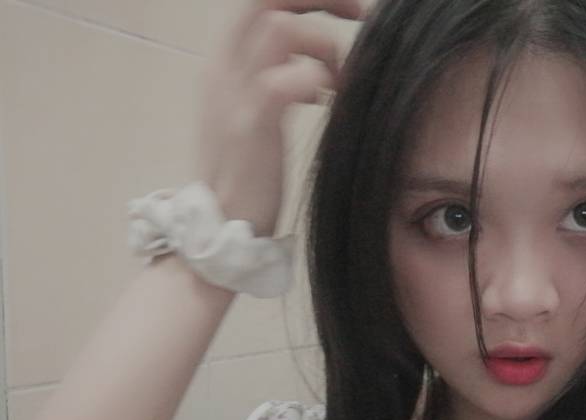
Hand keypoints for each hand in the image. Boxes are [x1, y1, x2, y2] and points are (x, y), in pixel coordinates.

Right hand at [195, 0, 365, 236]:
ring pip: (280, 27)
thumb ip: (280, 82)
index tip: (350, 11)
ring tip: (340, 84)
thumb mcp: (258, 117)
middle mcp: (223, 68)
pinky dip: (317, 82)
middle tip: (362, 16)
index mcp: (225, 63)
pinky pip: (285, 80)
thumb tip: (319, 69)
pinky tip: (327, 104)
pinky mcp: (250, 125)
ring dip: (325, 46)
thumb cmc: (249, 178)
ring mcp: (233, 94)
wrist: (222, 229)